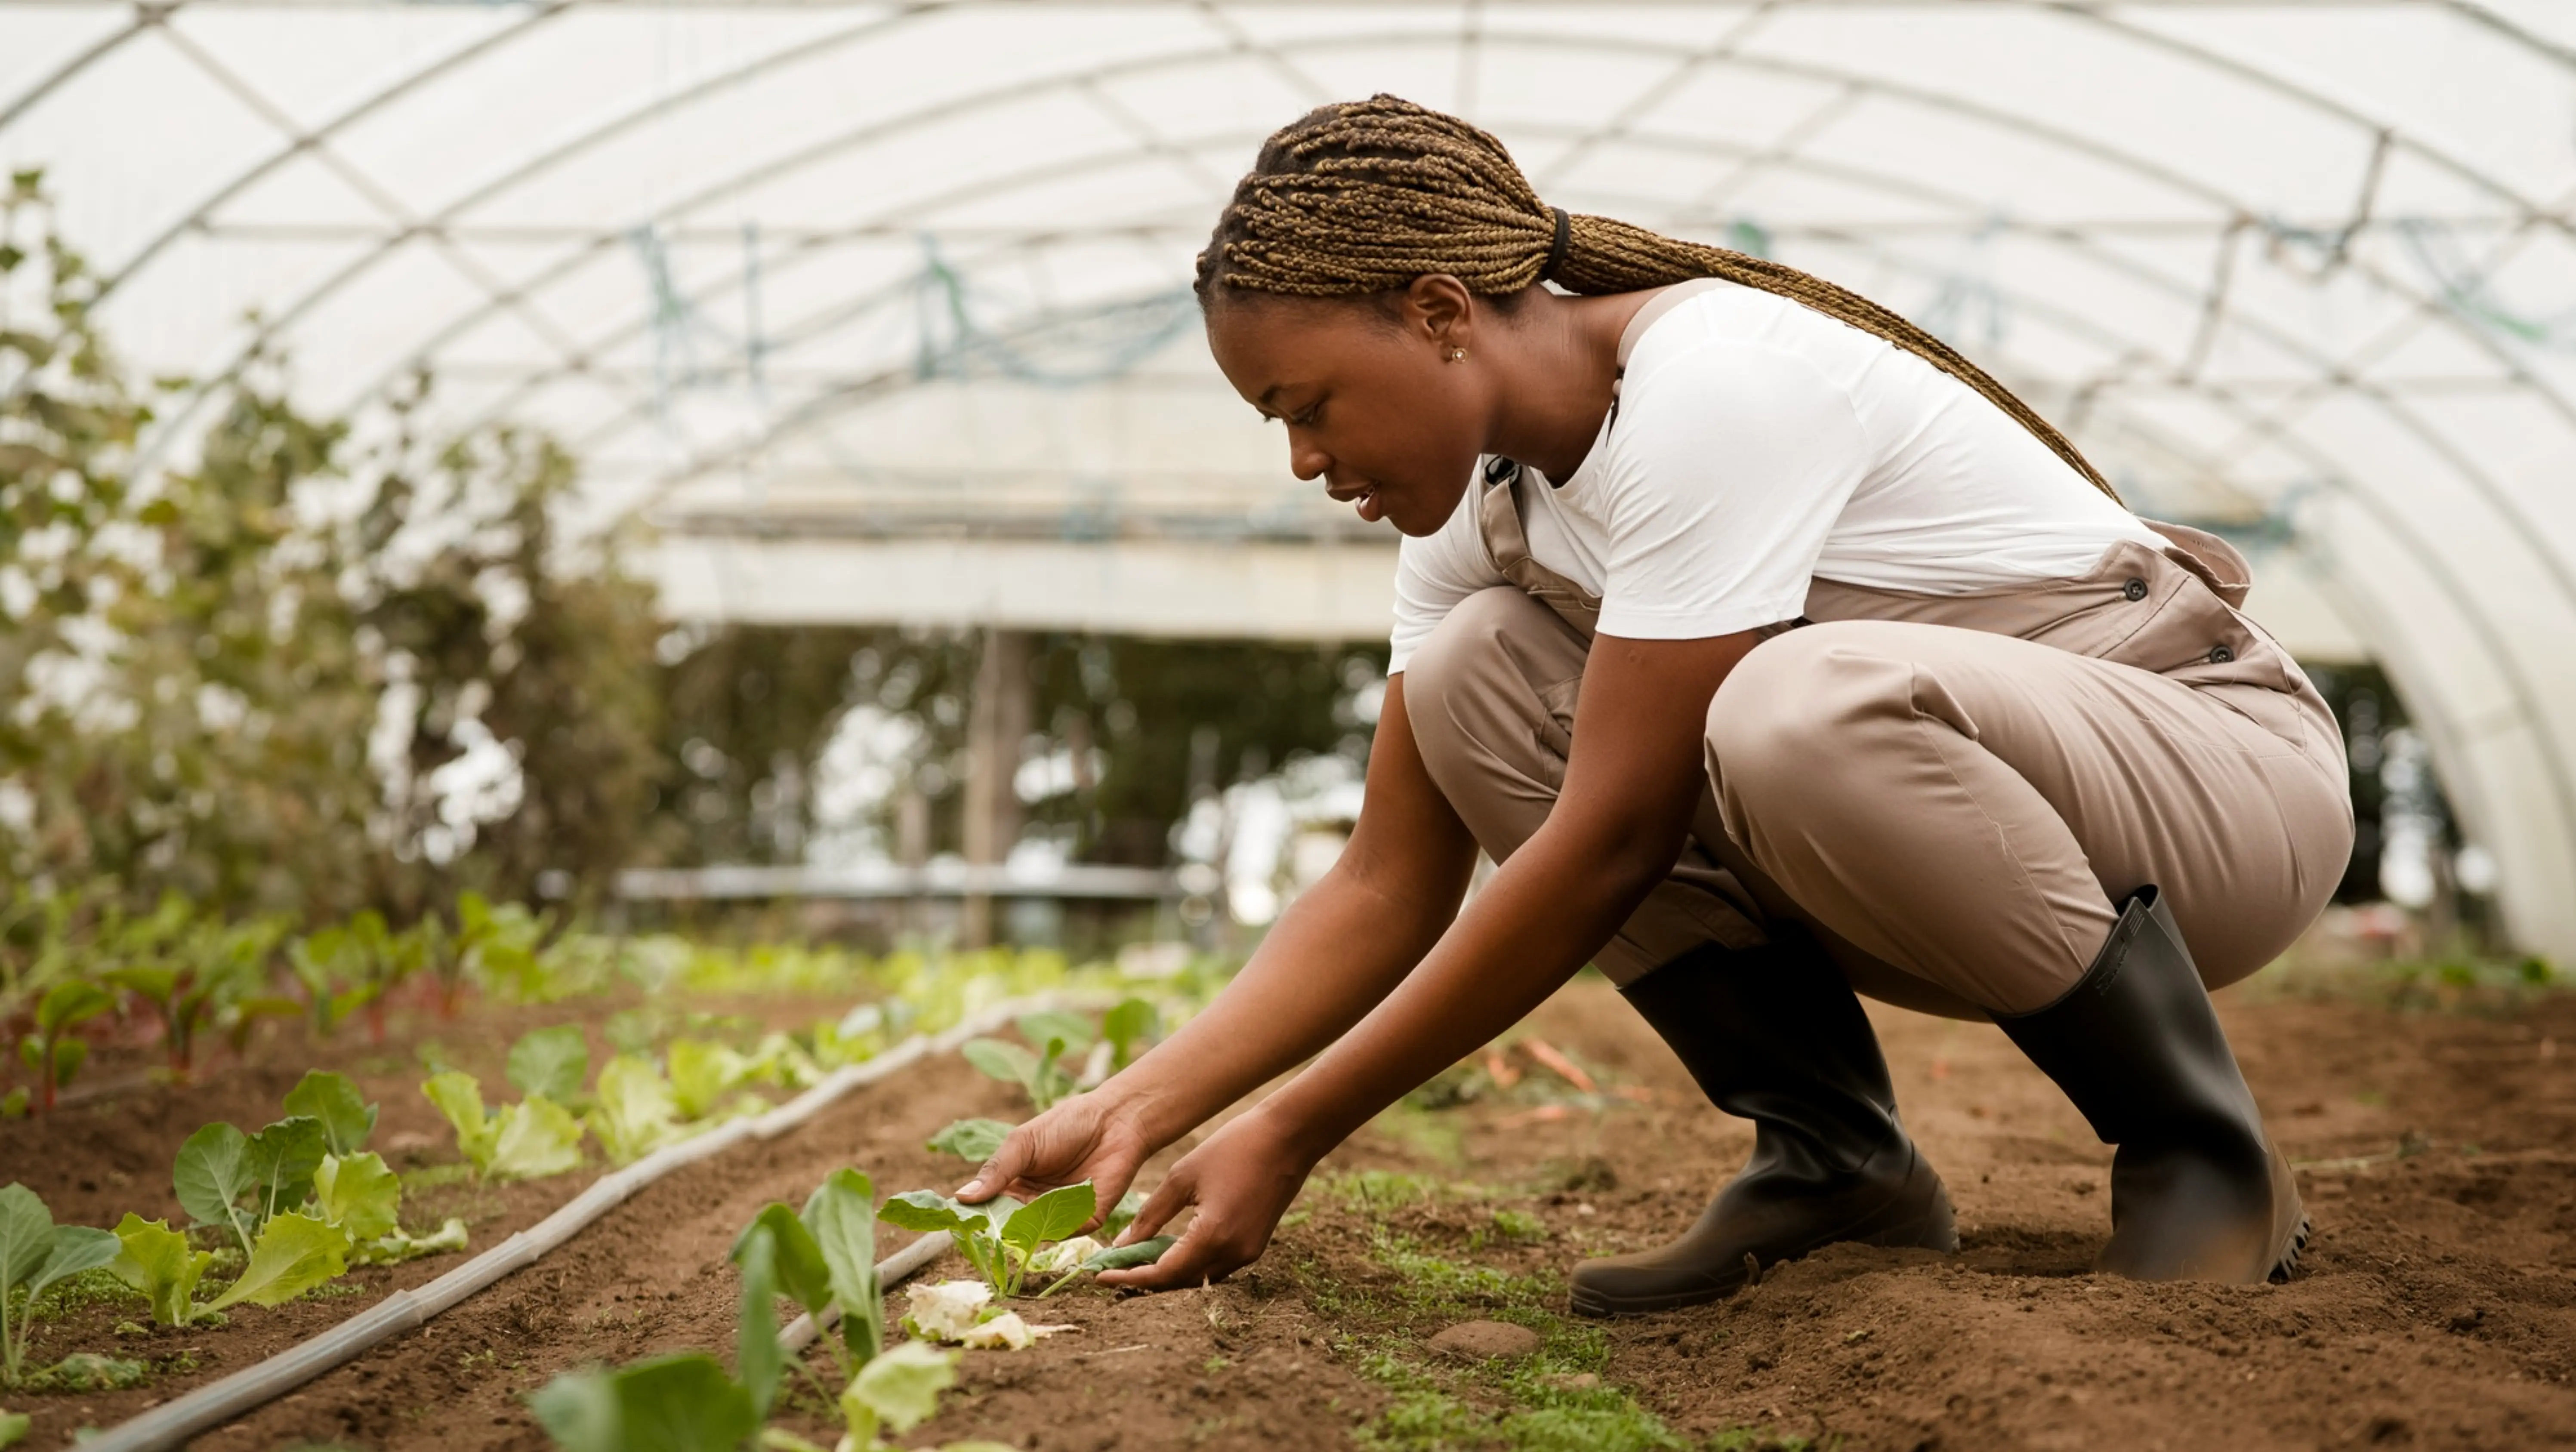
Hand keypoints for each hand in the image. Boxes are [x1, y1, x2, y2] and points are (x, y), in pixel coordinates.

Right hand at [955, 1090, 1156, 1232]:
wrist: (1114, 1119)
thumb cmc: (1066, 1125)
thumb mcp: (1022, 1144)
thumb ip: (996, 1170)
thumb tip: (961, 1197)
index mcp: (1016, 1186)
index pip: (991, 1209)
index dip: (978, 1216)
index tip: (962, 1221)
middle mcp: (1036, 1205)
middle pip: (1012, 1227)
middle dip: (1002, 1227)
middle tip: (992, 1223)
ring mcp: (1062, 1215)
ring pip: (1037, 1234)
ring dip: (1030, 1225)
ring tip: (1027, 1205)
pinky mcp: (1088, 1220)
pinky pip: (1068, 1232)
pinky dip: (1059, 1223)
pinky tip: (1054, 1205)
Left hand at [1098, 1108, 1314, 1291]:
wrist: (1288, 1137)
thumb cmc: (1233, 1148)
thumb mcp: (1182, 1177)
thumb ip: (1151, 1214)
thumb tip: (1122, 1245)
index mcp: (1212, 1236)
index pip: (1162, 1274)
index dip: (1128, 1278)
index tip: (1099, 1276)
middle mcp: (1232, 1253)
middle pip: (1179, 1282)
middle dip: (1144, 1280)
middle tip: (1113, 1270)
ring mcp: (1248, 1253)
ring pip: (1198, 1277)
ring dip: (1168, 1274)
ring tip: (1135, 1261)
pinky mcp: (1255, 1245)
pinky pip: (1215, 1265)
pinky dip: (1190, 1263)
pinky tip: (1170, 1248)